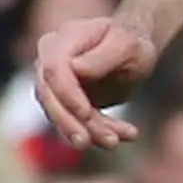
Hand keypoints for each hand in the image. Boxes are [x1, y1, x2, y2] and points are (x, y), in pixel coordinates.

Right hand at [35, 14, 159, 147]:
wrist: (134, 50)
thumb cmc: (131, 40)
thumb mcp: (126, 44)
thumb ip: (102, 57)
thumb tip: (75, 69)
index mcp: (61, 41)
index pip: (53, 70)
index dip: (67, 94)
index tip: (86, 114)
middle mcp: (49, 62)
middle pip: (50, 97)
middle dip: (70, 122)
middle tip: (89, 141)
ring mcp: (54, 84)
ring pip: (62, 115)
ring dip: (90, 132)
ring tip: (115, 141)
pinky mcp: (66, 103)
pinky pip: (78, 123)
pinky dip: (101, 132)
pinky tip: (127, 135)